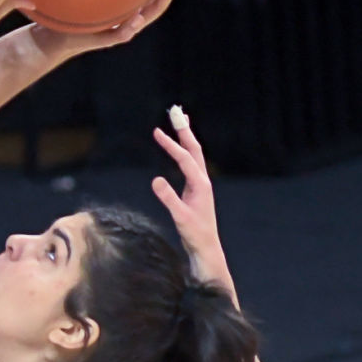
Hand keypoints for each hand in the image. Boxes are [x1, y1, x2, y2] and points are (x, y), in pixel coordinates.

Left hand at [33, 0, 194, 57]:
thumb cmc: (67, 6)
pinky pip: (122, 34)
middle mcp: (129, 14)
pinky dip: (131, 26)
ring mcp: (120, 28)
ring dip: (160, 0)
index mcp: (129, 2)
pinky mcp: (106, 40)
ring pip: (147, 16)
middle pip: (158, 0)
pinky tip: (138, 18)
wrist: (54, 35)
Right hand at [150, 109, 227, 282]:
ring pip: (194, 156)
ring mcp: (200, 185)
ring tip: (178, 124)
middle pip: (194, 150)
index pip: (185, 159)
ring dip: (186, 139)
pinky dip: (183, 153)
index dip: (171, 145)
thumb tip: (156, 179)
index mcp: (200, 185)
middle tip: (175, 113)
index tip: (157, 132)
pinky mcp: (196, 191)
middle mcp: (202, 181)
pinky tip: (178, 151)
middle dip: (184, 131)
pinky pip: (189, 165)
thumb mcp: (180, 217)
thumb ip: (168, 198)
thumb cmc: (195, 234)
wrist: (206, 247)